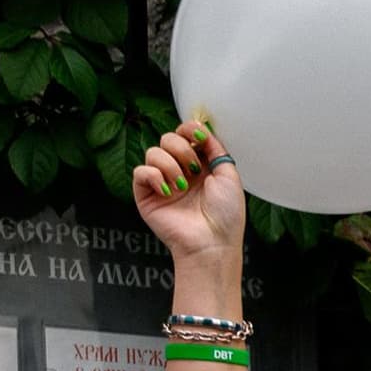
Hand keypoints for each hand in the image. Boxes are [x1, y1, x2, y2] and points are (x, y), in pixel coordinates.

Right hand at [133, 118, 245, 273]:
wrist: (212, 242)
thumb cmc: (226, 216)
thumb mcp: (229, 175)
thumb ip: (216, 148)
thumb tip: (205, 128)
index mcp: (199, 165)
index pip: (185, 134)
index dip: (189, 129)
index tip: (199, 137)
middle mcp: (179, 171)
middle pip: (168, 138)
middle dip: (182, 149)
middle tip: (193, 170)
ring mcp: (162, 183)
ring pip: (153, 151)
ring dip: (170, 165)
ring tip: (182, 186)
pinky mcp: (146, 195)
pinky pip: (140, 171)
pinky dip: (153, 176)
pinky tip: (167, 190)